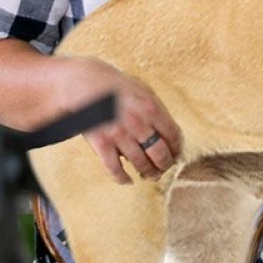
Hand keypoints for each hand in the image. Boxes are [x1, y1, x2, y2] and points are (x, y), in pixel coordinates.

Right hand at [59, 56, 181, 184]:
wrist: (85, 82)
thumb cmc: (116, 86)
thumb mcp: (142, 91)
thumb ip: (155, 110)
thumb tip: (166, 132)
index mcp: (151, 108)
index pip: (173, 135)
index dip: (177, 148)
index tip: (176, 154)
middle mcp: (138, 123)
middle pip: (160, 153)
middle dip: (165, 164)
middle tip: (164, 168)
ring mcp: (119, 134)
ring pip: (140, 163)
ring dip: (148, 172)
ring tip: (150, 175)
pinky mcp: (101, 143)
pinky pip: (114, 168)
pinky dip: (122, 178)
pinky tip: (128, 180)